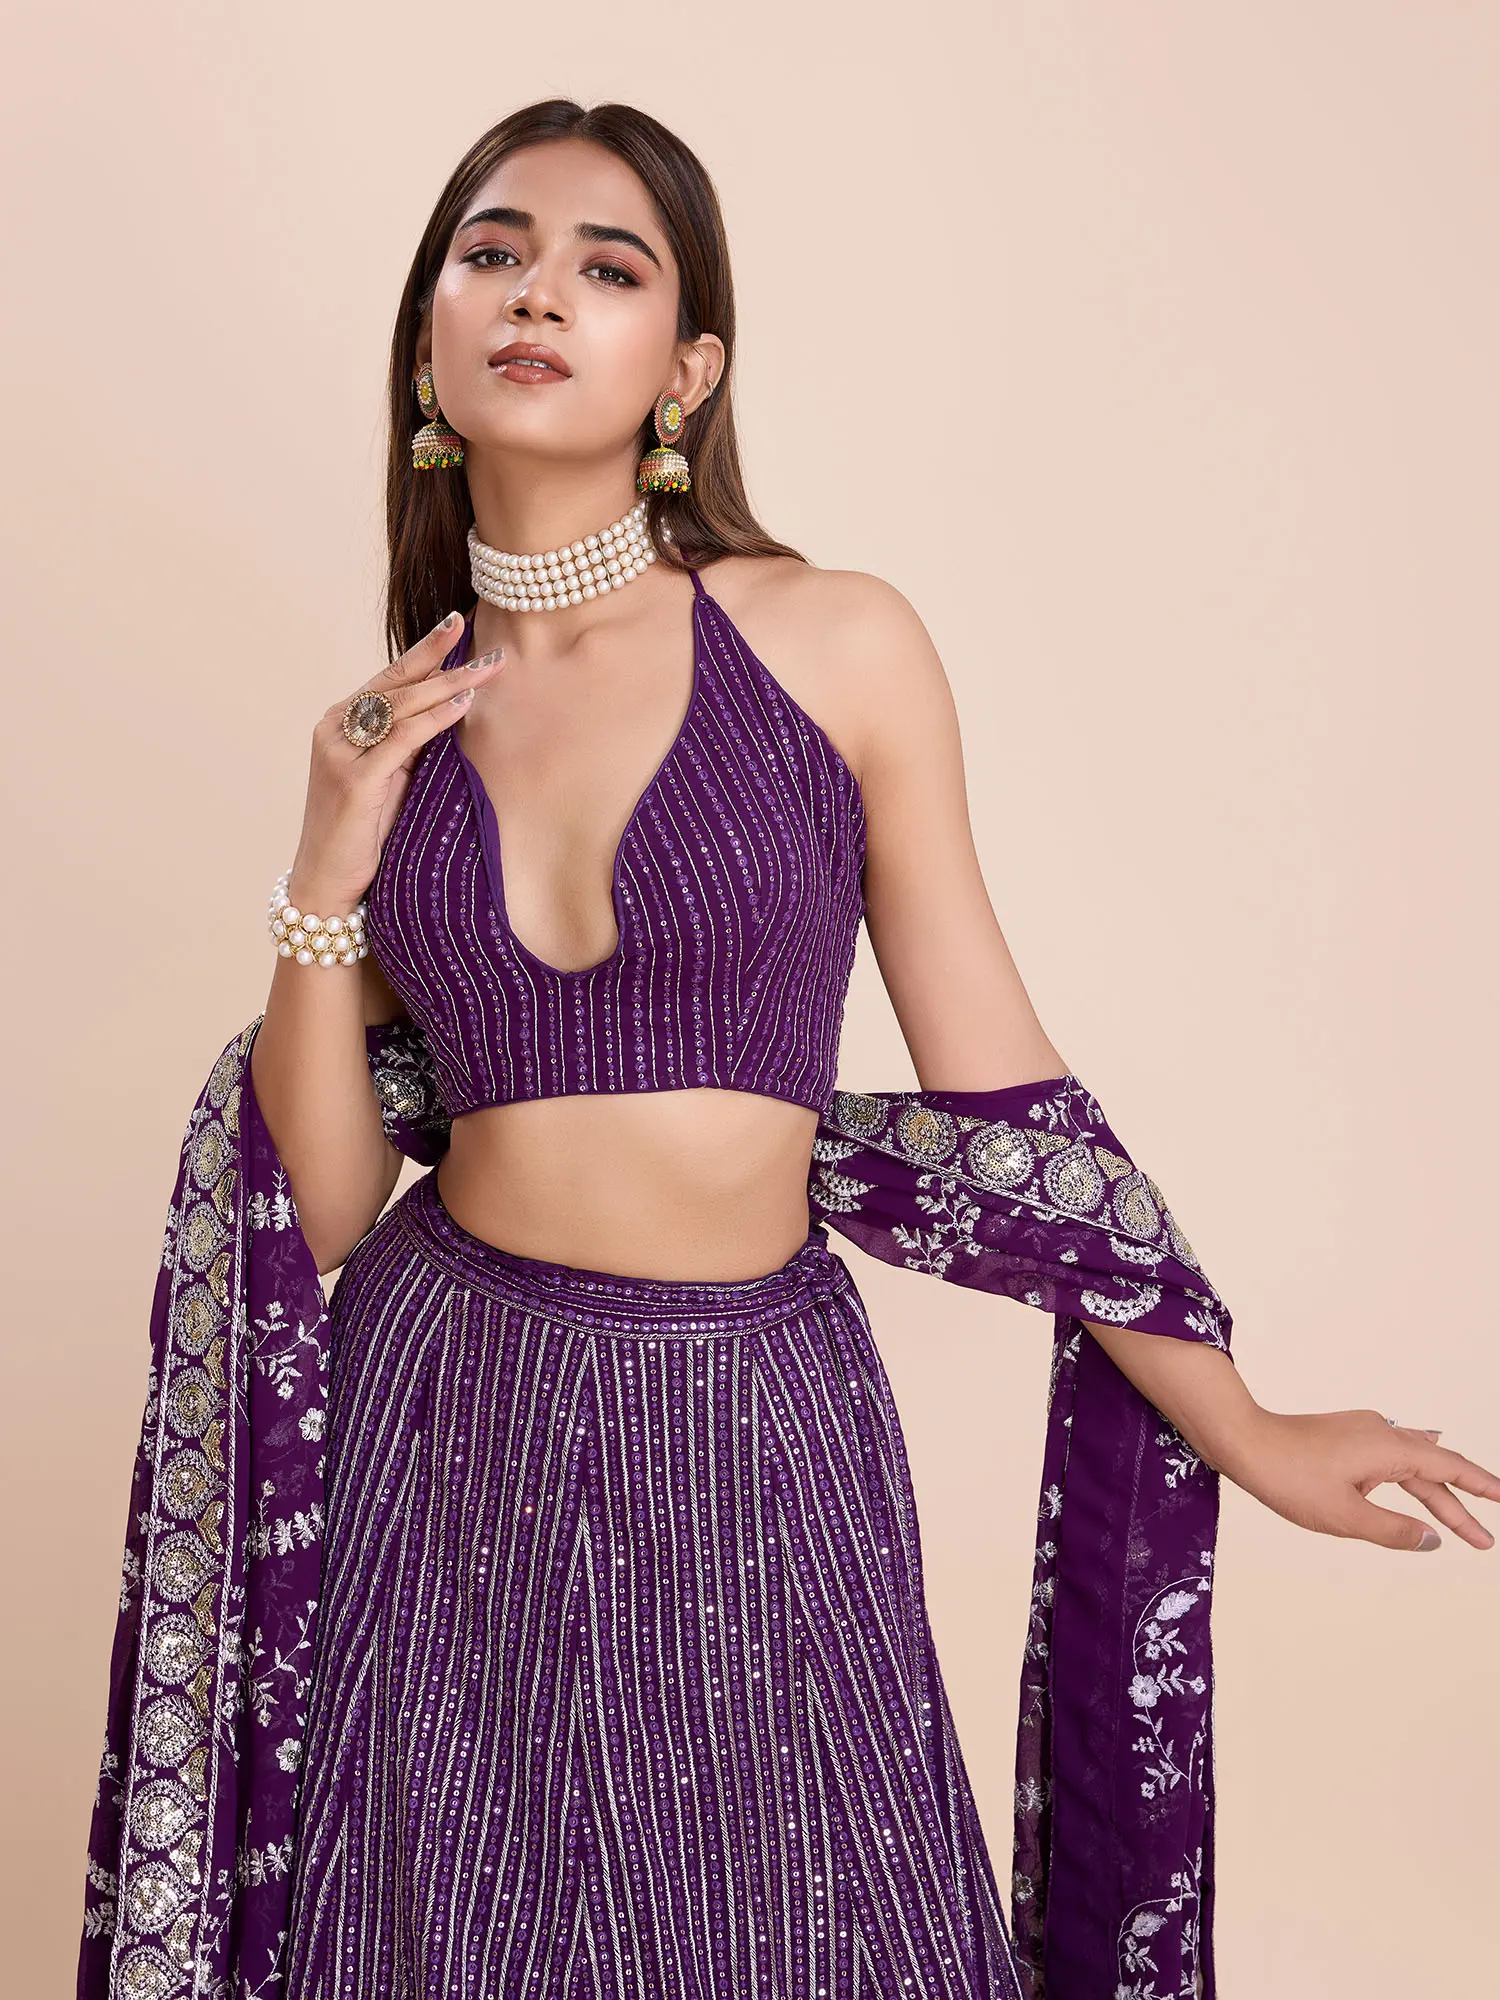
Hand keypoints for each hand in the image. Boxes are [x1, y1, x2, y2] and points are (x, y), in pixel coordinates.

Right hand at [287, 609, 505, 909]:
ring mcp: (341, 753)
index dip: (425, 651)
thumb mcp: (389, 777)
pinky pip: (401, 740)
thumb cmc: (362, 832)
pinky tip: (460, 707)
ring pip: (399, 705)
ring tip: (485, 671)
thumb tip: (451, 710)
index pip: (389, 677)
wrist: (326, 882)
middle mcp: (334, 728)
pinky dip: (432, 721)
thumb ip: (408, 744)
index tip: (457, 625)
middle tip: (484, 643)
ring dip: (447, 685)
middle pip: (396, 682)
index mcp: (340, 722)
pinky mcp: (354, 781)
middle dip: (442, 659)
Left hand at [1223, 1407, 1499, 1551]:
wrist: (1243, 1440)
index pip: (1450, 1468)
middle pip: (1434, 1470)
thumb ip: (1394, 1531)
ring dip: (1435, 1495)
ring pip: (1412, 1465)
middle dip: (1460, 1506)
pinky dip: (1410, 1475)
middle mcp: (1382, 1432)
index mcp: (1389, 1448)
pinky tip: (1419, 1472)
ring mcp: (1363, 1431)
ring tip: (1461, 1523)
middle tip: (1485, 1541)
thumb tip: (1432, 1539)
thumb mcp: (1345, 1516)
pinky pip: (1391, 1456)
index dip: (1481, 1486)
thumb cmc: (1288, 1477)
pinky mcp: (1346, 1435)